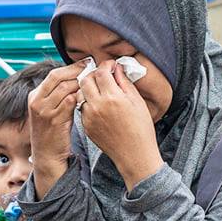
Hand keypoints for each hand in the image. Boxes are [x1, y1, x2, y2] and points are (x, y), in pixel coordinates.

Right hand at [27, 65, 81, 189]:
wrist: (47, 154)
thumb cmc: (53, 131)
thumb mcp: (50, 109)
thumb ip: (58, 94)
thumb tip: (76, 76)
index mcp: (34, 96)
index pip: (54, 74)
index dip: (71, 67)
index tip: (86, 63)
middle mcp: (37, 101)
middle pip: (58, 78)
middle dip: (76, 70)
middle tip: (92, 67)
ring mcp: (44, 111)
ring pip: (65, 88)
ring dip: (80, 83)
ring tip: (93, 82)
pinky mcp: (54, 120)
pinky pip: (70, 102)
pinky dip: (80, 97)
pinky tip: (89, 96)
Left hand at [77, 59, 161, 185]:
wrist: (134, 155)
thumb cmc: (140, 129)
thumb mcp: (137, 101)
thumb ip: (124, 82)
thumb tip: (117, 68)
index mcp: (112, 97)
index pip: (101, 72)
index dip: (106, 65)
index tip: (111, 66)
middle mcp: (97, 106)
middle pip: (86, 80)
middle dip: (93, 74)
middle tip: (103, 76)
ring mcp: (89, 117)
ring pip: (80, 93)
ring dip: (88, 88)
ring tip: (100, 90)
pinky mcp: (86, 126)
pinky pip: (82, 108)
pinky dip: (88, 102)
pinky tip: (99, 105)